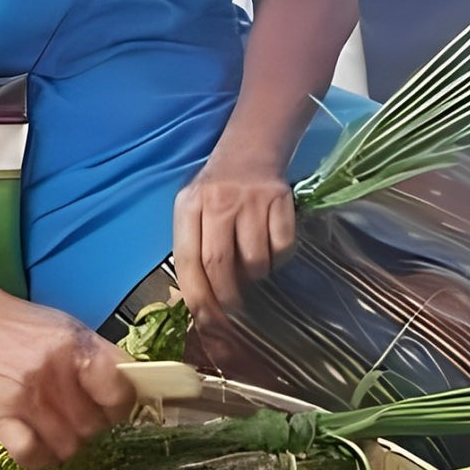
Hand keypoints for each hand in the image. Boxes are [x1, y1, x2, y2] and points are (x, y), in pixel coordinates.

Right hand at [0, 292, 136, 469]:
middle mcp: (52, 375)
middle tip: (80, 413)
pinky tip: (43, 444)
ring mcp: (25, 400)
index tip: (113, 404)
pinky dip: (43, 457)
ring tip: (60, 426)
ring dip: (69, 442)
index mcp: (76, 349)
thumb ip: (104, 361)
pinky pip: (32, 456)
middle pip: (94, 427)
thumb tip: (133, 394)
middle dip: (93, 424)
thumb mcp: (73, 332)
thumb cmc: (29, 330)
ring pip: (68, 447)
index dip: (121, 405)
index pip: (119, 395)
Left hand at [173, 157, 295, 331]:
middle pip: (219, 264)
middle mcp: (217, 202)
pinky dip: (278, 259)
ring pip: (254, 260)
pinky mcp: (281, 199)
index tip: (206, 320)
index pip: (187, 261)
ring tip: (253, 271)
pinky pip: (282, 246)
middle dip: (226, 296)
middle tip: (233, 310)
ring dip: (255, 277)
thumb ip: (192, 251)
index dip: (197, 296)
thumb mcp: (193, 213)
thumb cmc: (216, 193)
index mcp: (189, 207)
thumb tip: (200, 305)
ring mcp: (251, 199)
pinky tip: (271, 252)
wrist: (250, 149)